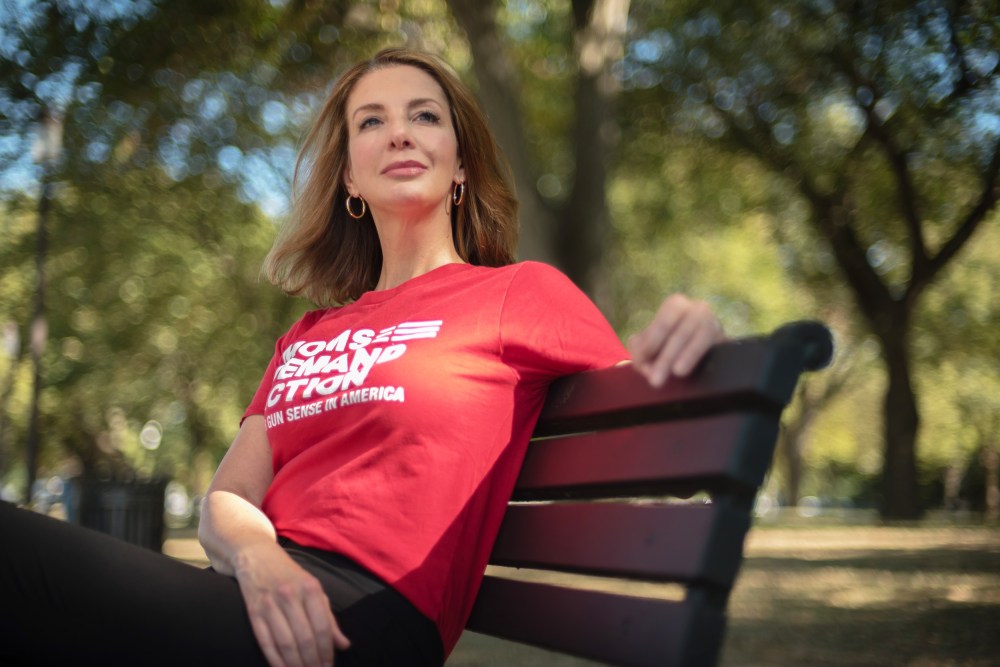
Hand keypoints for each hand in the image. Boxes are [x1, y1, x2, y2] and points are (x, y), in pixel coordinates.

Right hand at [234, 542, 349, 666]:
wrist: (257, 557)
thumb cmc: (291, 575)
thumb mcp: (314, 589)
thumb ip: (329, 618)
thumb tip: (344, 645)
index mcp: (310, 588)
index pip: (322, 627)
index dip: (327, 650)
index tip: (329, 665)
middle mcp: (290, 595)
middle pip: (305, 638)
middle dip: (312, 661)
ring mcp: (270, 604)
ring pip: (285, 643)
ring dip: (295, 664)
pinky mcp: (254, 612)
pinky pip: (266, 642)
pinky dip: (275, 660)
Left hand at [627, 294, 724, 386]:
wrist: (695, 346)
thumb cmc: (665, 342)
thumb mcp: (649, 342)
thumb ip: (640, 349)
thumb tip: (642, 359)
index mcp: (676, 305)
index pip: (664, 321)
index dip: (652, 341)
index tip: (642, 360)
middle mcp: (697, 308)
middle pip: (682, 332)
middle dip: (667, 356)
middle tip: (655, 380)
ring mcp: (714, 322)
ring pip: (701, 337)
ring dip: (687, 356)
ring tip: (676, 374)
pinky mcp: (724, 338)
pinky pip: (717, 346)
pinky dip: (701, 357)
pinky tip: (690, 369)